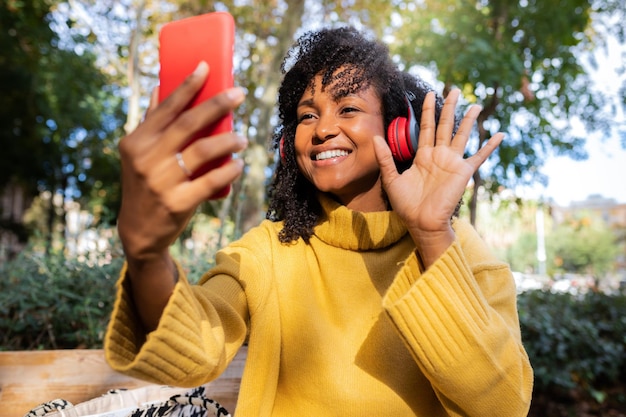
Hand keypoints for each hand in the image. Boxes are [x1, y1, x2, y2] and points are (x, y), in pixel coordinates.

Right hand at [117, 61, 247, 261]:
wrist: (139, 231)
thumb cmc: (145, 185)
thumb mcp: (139, 154)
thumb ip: (151, 123)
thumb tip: (159, 87)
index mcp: (136, 142)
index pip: (166, 108)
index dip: (187, 85)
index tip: (206, 66)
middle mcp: (146, 159)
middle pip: (187, 124)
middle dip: (216, 105)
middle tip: (240, 94)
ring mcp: (161, 182)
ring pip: (202, 152)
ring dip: (228, 140)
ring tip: (243, 138)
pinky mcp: (177, 203)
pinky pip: (210, 182)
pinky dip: (228, 170)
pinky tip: (239, 164)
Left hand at [374, 89, 502, 264]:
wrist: (421, 222)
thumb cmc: (406, 204)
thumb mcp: (392, 179)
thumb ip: (385, 158)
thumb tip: (375, 137)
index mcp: (423, 156)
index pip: (427, 127)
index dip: (428, 111)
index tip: (428, 94)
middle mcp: (439, 156)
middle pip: (445, 125)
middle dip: (449, 107)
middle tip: (454, 89)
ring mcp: (452, 163)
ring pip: (461, 135)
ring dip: (468, 120)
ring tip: (476, 104)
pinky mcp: (463, 172)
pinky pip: (479, 156)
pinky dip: (489, 147)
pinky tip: (499, 135)